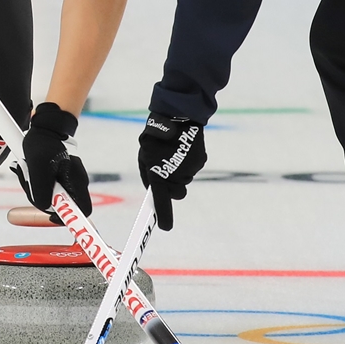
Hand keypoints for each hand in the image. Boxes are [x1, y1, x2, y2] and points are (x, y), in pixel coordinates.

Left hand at [12, 102, 91, 215]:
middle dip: (43, 199)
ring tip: (28, 171)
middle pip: (62, 206)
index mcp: (77, 182)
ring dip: (36, 189)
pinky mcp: (58, 176)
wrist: (44, 127)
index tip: (49, 215)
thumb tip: (45, 208)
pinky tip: (30, 170)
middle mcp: (76, 183)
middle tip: (30, 184)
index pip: (83, 211)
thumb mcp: (38, 169)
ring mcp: (68, 180)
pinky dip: (36, 183)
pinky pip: (47, 188)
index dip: (68, 218)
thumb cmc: (42, 145)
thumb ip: (42, 192)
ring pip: (52, 196)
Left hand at [138, 112, 206, 230]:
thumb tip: (153, 190)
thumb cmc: (155, 138)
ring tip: (173, 154)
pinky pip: (193, 168)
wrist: (177, 117)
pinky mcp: (200, 161)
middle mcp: (176, 174)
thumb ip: (148, 175)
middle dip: (173, 187)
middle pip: (178, 193)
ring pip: (185, 179)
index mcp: (159, 174)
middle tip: (167, 172)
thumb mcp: (144, 157)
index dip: (164, 215)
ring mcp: (190, 168)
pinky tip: (182, 149)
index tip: (165, 227)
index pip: (162, 201)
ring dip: (179, 172)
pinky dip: (188, 163)